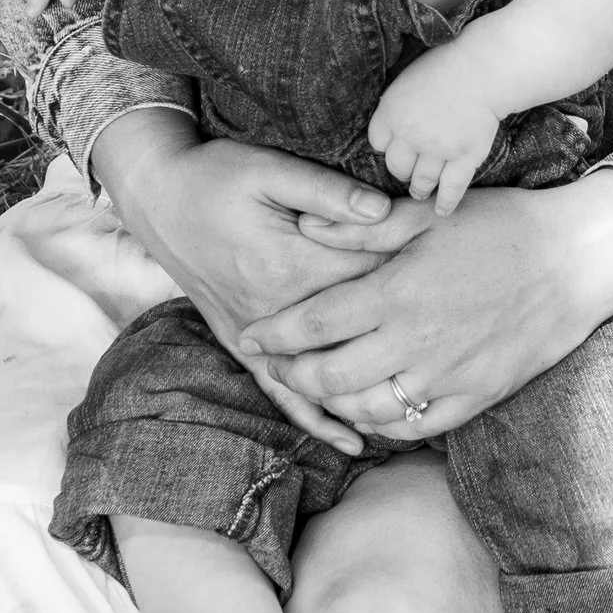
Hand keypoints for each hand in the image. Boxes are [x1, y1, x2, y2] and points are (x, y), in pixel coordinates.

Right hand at [92, 119, 431, 453]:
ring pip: (322, 376)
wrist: (158, 198)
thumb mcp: (270, 169)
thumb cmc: (217, 176)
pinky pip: (281, 392)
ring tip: (422, 412)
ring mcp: (257, 332)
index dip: (412, 280)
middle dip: (402, 339)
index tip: (451, 283)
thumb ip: (327, 192)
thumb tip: (381, 210)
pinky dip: (317, 419)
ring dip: (369, 393)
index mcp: (291, 263)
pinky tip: (350, 442)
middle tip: (454, 341)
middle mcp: (275, 308)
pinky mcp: (242, 343)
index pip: (368, 280)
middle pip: (354, 332)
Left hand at [238, 173, 612, 441]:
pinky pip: (414, 427)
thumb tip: (303, 226)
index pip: (313, 324)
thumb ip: (363, 229)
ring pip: (367, 410)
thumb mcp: (430, 217)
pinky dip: (383, 423)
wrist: (577, 260)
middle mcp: (415, 342)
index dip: (274, 334)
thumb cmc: (503, 226)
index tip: (251, 335)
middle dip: (294, 375)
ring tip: (320, 388)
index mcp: (396, 293)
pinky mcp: (475, 397)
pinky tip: (371, 407)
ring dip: (334, 403)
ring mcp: (446, 376)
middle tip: (279, 366)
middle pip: (330, 377)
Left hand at [366, 46, 504, 217]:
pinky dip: (446, 202)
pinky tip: (441, 210)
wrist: (482, 69)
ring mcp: (438, 150)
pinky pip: (451, 188)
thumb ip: (394, 105)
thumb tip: (389, 122)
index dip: (387, 146)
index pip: (378, 142)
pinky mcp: (464, 158)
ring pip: (422, 181)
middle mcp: (410, 135)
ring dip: (420, 189)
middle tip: (407, 174)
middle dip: (402, 171)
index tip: (395, 148)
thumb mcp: (406, 79)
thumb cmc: (446, 66)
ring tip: (421, 192)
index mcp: (392, 113)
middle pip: (397, 166)